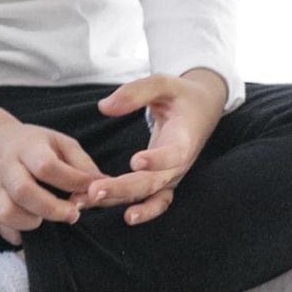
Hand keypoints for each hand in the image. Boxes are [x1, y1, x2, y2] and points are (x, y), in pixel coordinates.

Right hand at [0, 119, 108, 245]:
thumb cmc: (32, 144)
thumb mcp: (58, 141)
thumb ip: (81, 162)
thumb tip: (104, 184)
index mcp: (27, 147)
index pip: (46, 165)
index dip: (71, 181)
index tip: (90, 190)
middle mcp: (8, 168)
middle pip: (24, 191)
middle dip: (52, 208)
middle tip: (74, 214)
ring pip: (8, 212)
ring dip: (32, 221)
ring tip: (48, 218)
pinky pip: (2, 228)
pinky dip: (19, 233)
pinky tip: (34, 226)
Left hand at [69, 70, 225, 226]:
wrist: (201, 109)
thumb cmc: (180, 95)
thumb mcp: (162, 83)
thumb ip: (135, 92)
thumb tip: (104, 107)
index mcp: (185, 138)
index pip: (174, 154)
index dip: (157, 160)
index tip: (136, 162)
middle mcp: (179, 163)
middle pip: (153, 182)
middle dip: (123, 189)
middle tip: (94, 190)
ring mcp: (171, 176)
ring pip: (147, 195)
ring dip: (118, 200)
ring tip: (89, 200)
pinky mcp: (163, 181)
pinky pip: (150, 201)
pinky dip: (132, 208)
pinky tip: (104, 208)